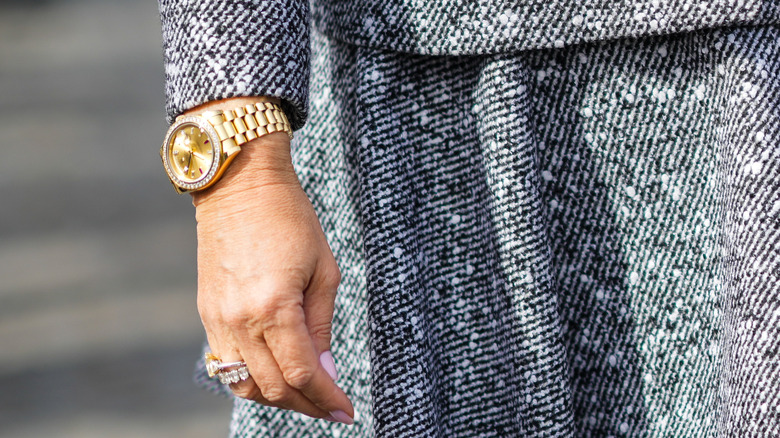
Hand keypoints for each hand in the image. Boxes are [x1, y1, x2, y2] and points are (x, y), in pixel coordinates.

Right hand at [188, 98, 353, 422]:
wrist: (240, 186)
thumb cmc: (290, 218)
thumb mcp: (324, 271)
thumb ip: (322, 326)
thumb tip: (327, 371)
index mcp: (273, 307)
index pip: (301, 374)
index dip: (326, 398)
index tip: (346, 411)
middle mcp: (238, 321)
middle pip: (273, 388)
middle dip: (306, 404)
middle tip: (331, 407)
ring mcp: (216, 320)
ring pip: (244, 385)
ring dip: (277, 398)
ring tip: (306, 396)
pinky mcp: (207, 314)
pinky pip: (226, 365)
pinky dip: (252, 380)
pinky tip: (275, 375)